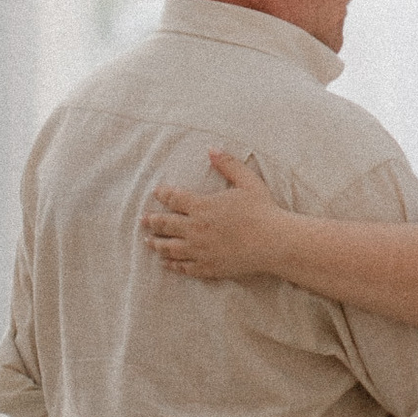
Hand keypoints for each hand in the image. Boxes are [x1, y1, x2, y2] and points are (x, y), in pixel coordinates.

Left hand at [144, 148, 283, 283]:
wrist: (274, 242)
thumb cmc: (262, 210)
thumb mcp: (247, 181)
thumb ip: (228, 164)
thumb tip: (211, 149)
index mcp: (202, 206)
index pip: (174, 199)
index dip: (163, 194)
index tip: (157, 192)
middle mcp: (195, 229)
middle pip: (165, 225)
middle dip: (152, 221)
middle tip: (143, 219)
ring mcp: (199, 251)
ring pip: (169, 248)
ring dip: (156, 243)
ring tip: (148, 241)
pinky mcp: (207, 268)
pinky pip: (183, 267)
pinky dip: (172, 264)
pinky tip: (166, 263)